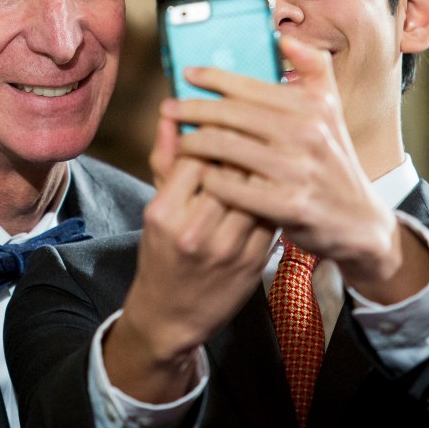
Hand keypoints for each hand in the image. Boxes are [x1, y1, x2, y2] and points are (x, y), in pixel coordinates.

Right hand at [104, 114, 274, 403]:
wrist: (171, 315)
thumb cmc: (161, 251)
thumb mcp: (155, 206)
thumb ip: (165, 158)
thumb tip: (171, 112)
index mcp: (164, 213)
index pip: (197, 154)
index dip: (214, 133)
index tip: (223, 122)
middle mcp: (194, 231)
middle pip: (230, 170)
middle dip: (244, 144)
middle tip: (253, 128)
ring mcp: (226, 249)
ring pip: (256, 191)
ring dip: (263, 166)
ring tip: (265, 151)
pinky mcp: (252, 262)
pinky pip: (270, 215)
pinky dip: (273, 195)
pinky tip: (273, 184)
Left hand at [161, 36, 428, 303]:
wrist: (359, 222)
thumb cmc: (333, 163)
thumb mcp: (332, 112)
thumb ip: (314, 70)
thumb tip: (285, 37)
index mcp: (315, 107)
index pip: (251, 85)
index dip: (213, 77)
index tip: (187, 73)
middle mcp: (309, 134)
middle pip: (231, 115)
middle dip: (192, 109)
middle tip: (169, 108)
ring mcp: (299, 170)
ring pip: (226, 148)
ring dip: (193, 143)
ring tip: (178, 142)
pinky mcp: (290, 205)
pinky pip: (232, 186)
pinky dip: (210, 179)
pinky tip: (199, 175)